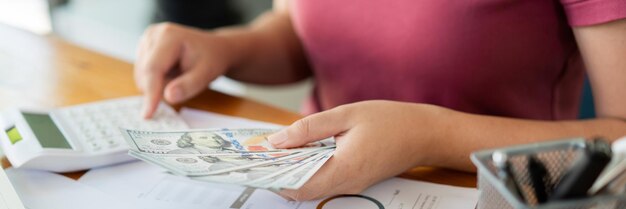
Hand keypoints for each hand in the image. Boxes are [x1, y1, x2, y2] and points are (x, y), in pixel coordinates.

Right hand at [134, 22, 234, 117]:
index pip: (154, 68)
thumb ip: (189, 86)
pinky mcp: (144, 48)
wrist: (214, 48)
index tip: (148, 114)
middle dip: (159, 89)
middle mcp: (153, 34)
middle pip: (145, 73)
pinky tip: (173, 74)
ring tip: (180, 76)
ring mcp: (146, 40)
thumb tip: (169, 96)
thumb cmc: (212, 59)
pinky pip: (142, 74)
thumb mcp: (207, 74)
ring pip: (141, 76)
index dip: (150, 93)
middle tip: (183, 87)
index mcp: (169, 36)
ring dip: (158, 85)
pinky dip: (156, 81)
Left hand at [267, 101, 451, 200]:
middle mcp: (346, 183)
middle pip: (302, 191)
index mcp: (344, 168)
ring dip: (292, 172)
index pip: (299, 188)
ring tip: (277, 150)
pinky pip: (324, 181)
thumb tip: (276, 141)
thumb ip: (309, 128)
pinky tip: (301, 151)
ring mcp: (351, 185)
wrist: (424, 133)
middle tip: (262, 155)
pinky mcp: (354, 180)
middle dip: (279, 175)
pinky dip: (307, 169)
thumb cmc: (389, 120)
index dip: (274, 179)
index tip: (258, 164)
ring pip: (312, 187)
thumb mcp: (346, 115)